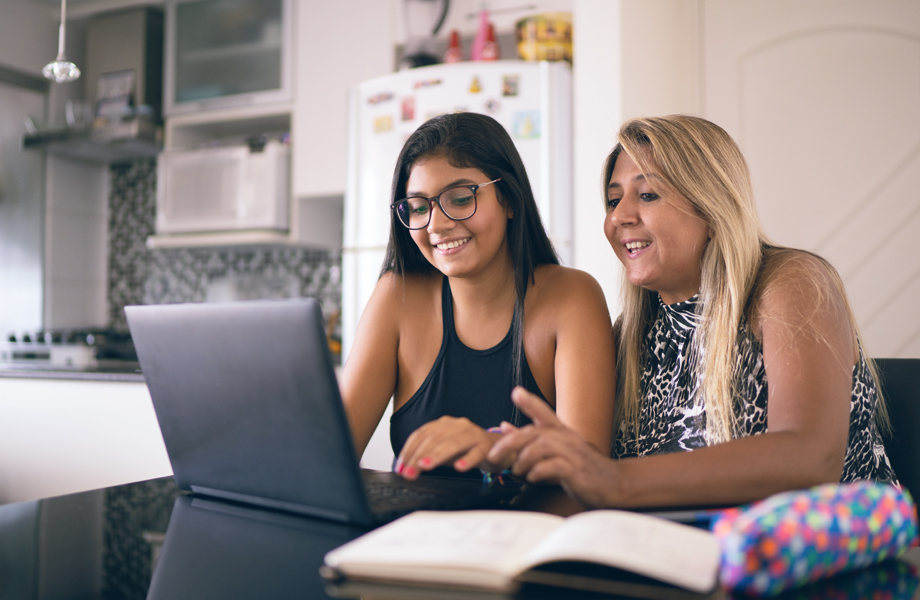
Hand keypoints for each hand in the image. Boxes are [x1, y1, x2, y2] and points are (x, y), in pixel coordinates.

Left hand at [396, 416, 505, 479]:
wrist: (497, 448)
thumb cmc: (467, 449)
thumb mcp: (444, 452)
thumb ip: (428, 457)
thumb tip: (408, 468)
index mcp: (444, 424)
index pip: (421, 434)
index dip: (409, 450)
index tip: (400, 467)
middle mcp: (457, 425)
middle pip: (434, 439)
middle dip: (418, 456)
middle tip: (409, 473)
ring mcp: (473, 434)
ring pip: (453, 443)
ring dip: (437, 456)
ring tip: (425, 466)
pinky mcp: (486, 445)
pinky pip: (476, 452)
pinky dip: (467, 459)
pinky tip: (459, 467)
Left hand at [488, 387, 619, 507]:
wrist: (614, 484)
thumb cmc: (582, 468)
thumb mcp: (556, 451)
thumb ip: (530, 441)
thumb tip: (504, 426)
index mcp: (562, 432)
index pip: (545, 413)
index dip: (530, 402)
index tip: (516, 392)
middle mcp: (567, 439)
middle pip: (534, 433)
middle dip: (510, 443)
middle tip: (494, 455)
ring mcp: (573, 453)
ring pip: (541, 447)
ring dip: (523, 460)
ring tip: (517, 471)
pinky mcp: (576, 471)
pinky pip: (553, 466)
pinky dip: (538, 472)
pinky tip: (533, 478)